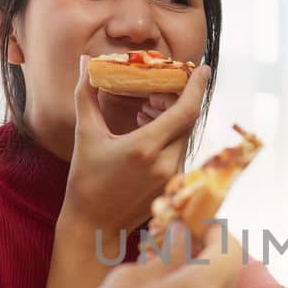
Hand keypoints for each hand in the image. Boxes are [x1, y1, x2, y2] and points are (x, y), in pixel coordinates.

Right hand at [60, 58, 209, 234]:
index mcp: (146, 148)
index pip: (186, 111)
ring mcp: (172, 176)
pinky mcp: (173, 185)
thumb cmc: (85, 180)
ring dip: (173, 118)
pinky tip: (148, 129)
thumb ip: (86, 94)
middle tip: (160, 87)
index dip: (197, 87)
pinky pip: (180, 151)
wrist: (93, 224)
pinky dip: (170, 136)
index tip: (203, 68)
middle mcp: (165, 162)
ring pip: (184, 136)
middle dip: (178, 99)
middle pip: (187, 120)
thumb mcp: (85, 135)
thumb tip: (85, 62)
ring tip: (148, 107)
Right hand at [63, 223, 243, 287]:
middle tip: (181, 239)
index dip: (215, 230)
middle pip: (230, 270)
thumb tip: (183, 233)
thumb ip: (166, 253)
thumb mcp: (131, 278)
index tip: (194, 221)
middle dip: (211, 251)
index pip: (230, 247)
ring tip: (169, 265)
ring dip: (204, 273)